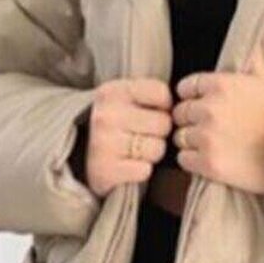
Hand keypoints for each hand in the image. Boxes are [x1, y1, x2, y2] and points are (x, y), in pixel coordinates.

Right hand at [82, 75, 173, 197]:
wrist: (78, 155)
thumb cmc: (115, 126)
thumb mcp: (125, 99)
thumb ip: (150, 95)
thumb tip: (184, 104)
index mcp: (112, 91)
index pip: (162, 93)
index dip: (164, 107)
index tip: (151, 112)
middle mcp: (105, 115)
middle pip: (164, 123)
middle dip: (159, 133)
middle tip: (141, 135)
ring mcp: (103, 144)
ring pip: (157, 148)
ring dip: (152, 154)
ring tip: (134, 151)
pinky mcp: (105, 171)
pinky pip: (145, 170)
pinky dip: (140, 171)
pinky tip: (127, 166)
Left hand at [172, 40, 263, 194]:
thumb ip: (251, 57)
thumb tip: (249, 40)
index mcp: (220, 85)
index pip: (185, 88)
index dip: (193, 98)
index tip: (206, 107)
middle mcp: (210, 110)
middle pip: (179, 114)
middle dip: (191, 120)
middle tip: (211, 128)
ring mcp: (208, 138)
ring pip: (180, 137)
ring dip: (192, 142)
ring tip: (213, 144)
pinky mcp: (208, 164)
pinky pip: (183, 159)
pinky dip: (193, 160)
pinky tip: (211, 159)